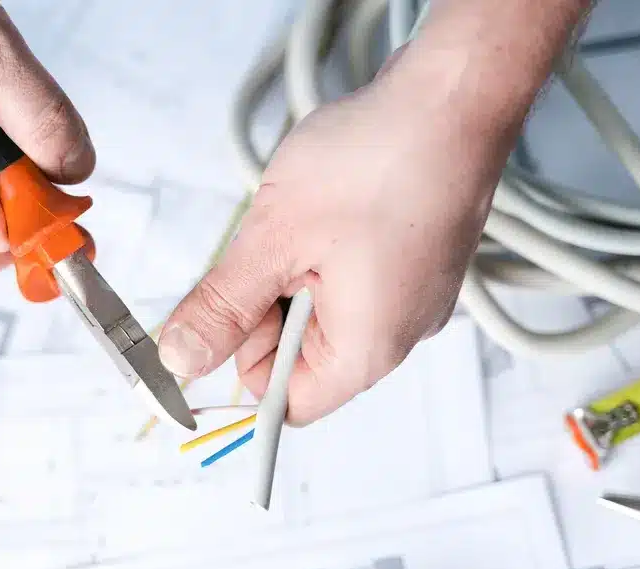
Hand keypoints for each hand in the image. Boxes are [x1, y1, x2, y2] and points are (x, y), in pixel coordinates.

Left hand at [157, 50, 516, 425]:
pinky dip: (323, 252)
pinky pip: (351, 279)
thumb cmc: (381, 160)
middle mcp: (399, 336)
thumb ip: (223, 308)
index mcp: (366, 351)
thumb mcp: (273, 239)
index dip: (241, 364)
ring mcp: (414, 298)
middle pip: (301, 359)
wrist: (456, 94)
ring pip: (322, 312)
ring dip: (292, 272)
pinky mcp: (417, 262)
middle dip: (266, 307)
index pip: (285, 404)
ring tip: (304, 220)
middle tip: (268, 247)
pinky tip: (329, 209)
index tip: (220, 313)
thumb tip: (183, 359)